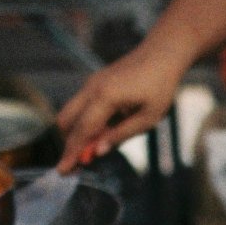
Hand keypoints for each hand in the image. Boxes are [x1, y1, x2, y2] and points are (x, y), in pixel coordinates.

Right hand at [55, 46, 185, 171]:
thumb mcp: (148, 118)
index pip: (82, 131)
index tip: (63, 171)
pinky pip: (82, 106)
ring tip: (99, 146)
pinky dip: (86, 122)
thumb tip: (98, 151)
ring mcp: (91, 83)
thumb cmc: (161, 85)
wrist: (163, 53)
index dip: (72, 153)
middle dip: (68, 143)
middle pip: (66, 121)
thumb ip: (121, 135)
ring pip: (71, 112)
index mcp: (105, 97)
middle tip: (78, 164)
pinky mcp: (95, 82)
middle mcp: (92, 88)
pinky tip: (106, 130)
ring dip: (78, 132)